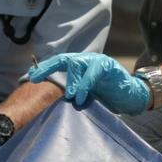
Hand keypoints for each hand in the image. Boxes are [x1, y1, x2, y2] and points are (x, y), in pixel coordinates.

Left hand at [28, 52, 148, 114]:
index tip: (30, 76)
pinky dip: (85, 84)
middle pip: (64, 59)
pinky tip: (80, 96)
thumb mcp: (85, 95)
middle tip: (36, 79)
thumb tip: (50, 101)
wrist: (132, 97)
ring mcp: (98, 62)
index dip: (44, 68)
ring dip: (71, 80)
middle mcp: (87, 60)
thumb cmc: (107, 97)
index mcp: (79, 66)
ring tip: (69, 95)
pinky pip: (94, 72)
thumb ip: (71, 93)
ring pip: (78, 64)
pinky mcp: (109, 67)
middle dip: (48, 67)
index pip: (58, 63)